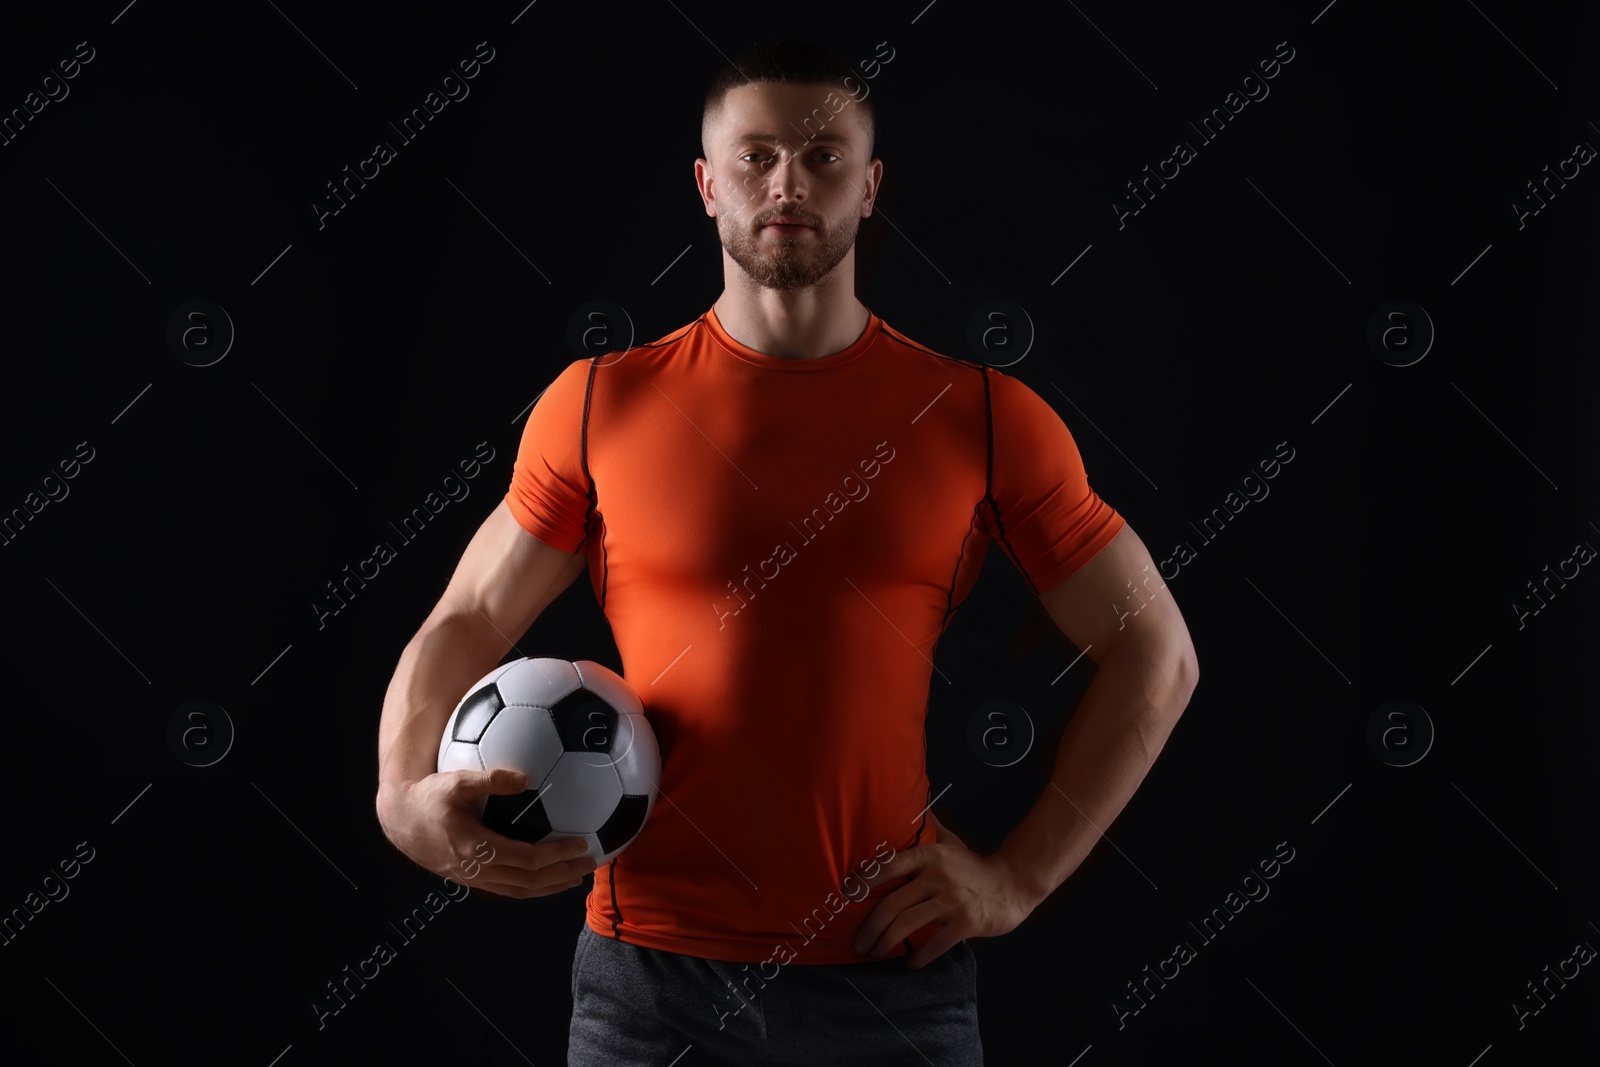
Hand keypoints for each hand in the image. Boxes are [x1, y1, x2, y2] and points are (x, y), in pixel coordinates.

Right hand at [376, 767, 597, 897]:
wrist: (400, 820)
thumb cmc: (429, 796)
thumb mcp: (455, 781)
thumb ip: (490, 779)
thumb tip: (525, 778)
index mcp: (476, 848)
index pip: (527, 859)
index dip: (556, 856)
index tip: (581, 844)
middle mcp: (477, 869)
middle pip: (529, 882)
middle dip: (562, 876)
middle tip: (590, 865)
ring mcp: (473, 878)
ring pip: (519, 890)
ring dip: (550, 886)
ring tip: (576, 878)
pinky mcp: (471, 878)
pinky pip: (508, 889)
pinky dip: (532, 886)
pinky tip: (546, 877)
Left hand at [851, 813, 1033, 969]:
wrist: (1013, 884)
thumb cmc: (973, 866)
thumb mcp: (950, 843)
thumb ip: (928, 828)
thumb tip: (909, 803)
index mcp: (930, 855)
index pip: (890, 865)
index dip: (865, 879)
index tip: (846, 894)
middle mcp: (938, 875)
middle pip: (893, 903)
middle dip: (870, 927)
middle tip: (858, 943)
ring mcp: (953, 900)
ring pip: (908, 925)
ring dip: (886, 943)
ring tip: (874, 952)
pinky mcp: (966, 923)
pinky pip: (935, 943)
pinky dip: (919, 956)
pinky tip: (910, 963)